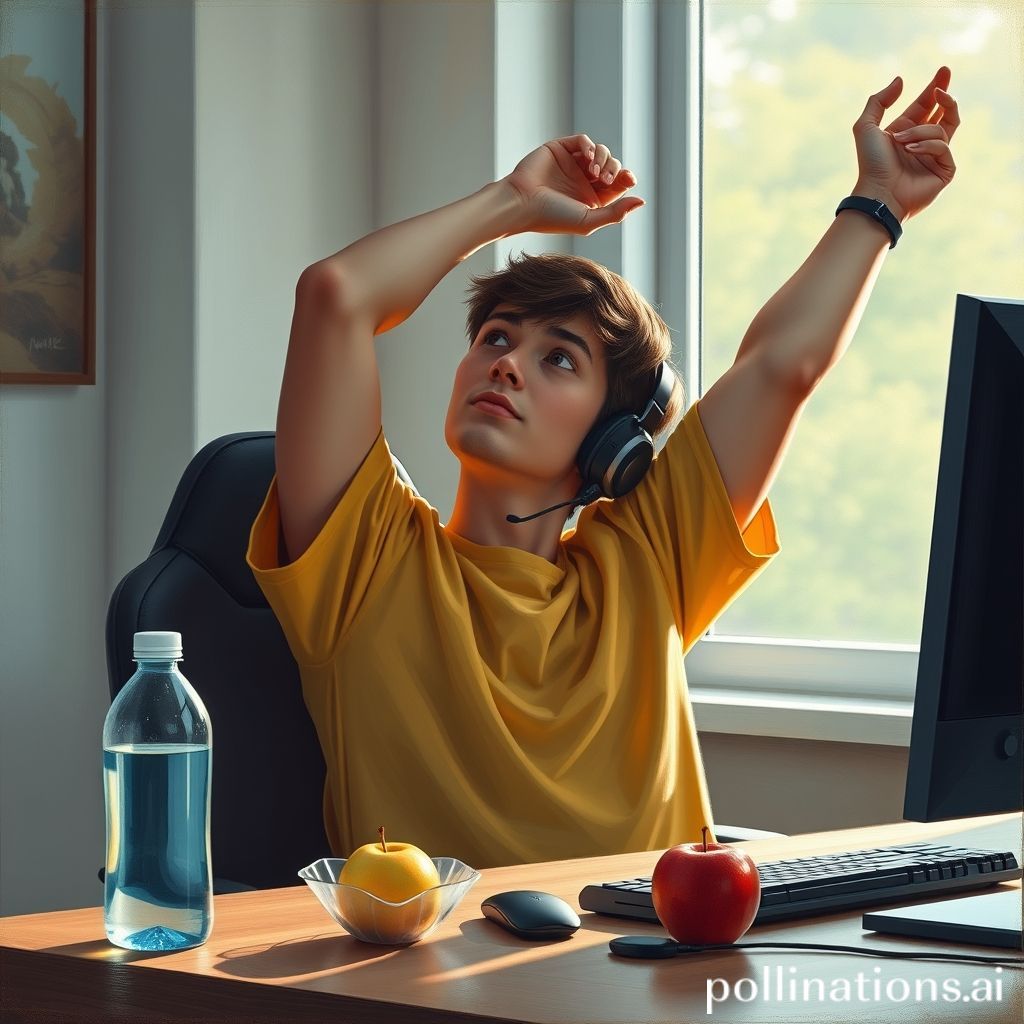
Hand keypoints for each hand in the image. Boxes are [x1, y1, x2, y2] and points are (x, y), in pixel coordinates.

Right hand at [500, 133, 644, 235]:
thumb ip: (616, 213)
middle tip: (606, 179)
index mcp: (590, 199)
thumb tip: (641, 200)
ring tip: (594, 172)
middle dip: (614, 169)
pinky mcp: (559, 149)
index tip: (629, 179)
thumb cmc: (552, 218)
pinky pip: (582, 141)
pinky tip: (588, 156)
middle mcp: (582, 181)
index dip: (625, 178)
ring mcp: (571, 164)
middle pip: (611, 166)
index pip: (616, 184)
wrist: (522, 203)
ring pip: (599, 152)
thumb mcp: (588, 220)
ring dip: (603, 158)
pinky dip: (589, 146)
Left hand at [851, 66, 958, 222]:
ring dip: (920, 130)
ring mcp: (935, 157)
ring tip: (901, 142)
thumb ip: (879, 101)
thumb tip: (900, 79)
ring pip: (942, 128)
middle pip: (944, 112)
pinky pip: (944, 147)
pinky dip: (928, 145)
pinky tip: (912, 151)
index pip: (926, 105)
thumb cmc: (870, 164)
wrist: (877, 193)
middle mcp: (922, 142)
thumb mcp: (866, 127)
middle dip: (946, 97)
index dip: (935, 87)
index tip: (944, 70)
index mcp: (905, 131)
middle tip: (941, 87)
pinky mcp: (945, 170)